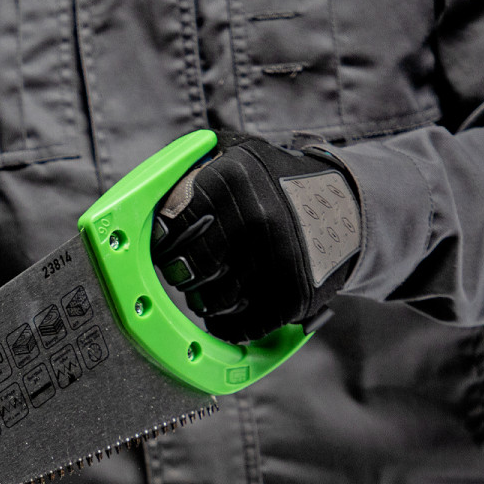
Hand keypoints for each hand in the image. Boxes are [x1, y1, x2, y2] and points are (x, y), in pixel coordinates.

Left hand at [151, 132, 360, 342]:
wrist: (351, 207)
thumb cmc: (277, 183)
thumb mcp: (239, 155)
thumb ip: (188, 171)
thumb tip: (132, 207)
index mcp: (230, 180)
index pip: (166, 227)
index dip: (162, 242)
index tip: (165, 246)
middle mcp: (252, 219)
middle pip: (182, 272)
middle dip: (184, 272)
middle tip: (198, 263)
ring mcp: (274, 261)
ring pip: (208, 304)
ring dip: (209, 298)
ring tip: (229, 276)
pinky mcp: (291, 297)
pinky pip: (236, 328)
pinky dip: (232, 322)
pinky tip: (244, 299)